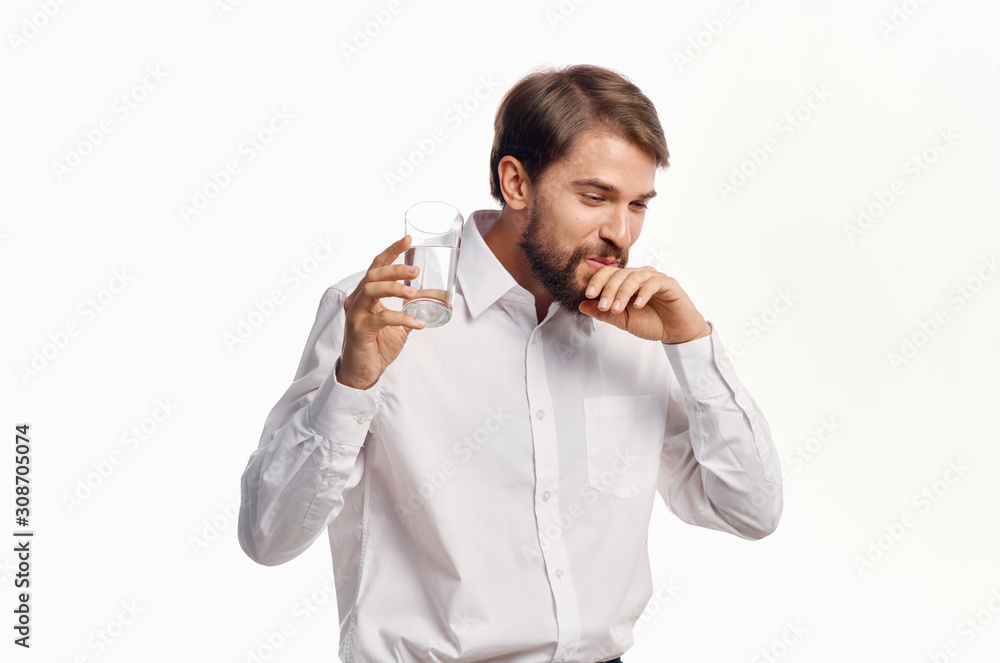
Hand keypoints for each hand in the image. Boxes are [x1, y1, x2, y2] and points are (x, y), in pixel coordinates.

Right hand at [336, 236, 424, 389]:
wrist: (363, 372)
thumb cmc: (377, 346)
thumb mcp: (399, 325)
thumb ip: (412, 309)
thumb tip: (436, 297)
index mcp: (364, 294)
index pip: (376, 266)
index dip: (391, 251)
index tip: (408, 239)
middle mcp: (356, 300)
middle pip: (373, 274)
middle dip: (395, 269)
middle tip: (416, 270)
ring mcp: (355, 314)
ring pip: (371, 290)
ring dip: (395, 288)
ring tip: (414, 293)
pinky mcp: (359, 330)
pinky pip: (381, 318)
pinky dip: (402, 318)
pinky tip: (418, 323)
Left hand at [578, 265, 711, 343]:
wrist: (676, 332)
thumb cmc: (651, 323)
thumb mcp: (623, 320)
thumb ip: (604, 313)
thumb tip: (582, 305)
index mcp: (626, 282)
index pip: (608, 273)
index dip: (597, 281)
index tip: (588, 295)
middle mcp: (639, 276)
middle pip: (619, 274)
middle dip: (609, 290)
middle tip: (603, 306)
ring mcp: (654, 278)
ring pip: (634, 277)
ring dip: (623, 292)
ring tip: (617, 308)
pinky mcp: (669, 284)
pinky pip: (654, 282)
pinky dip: (644, 293)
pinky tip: (638, 305)